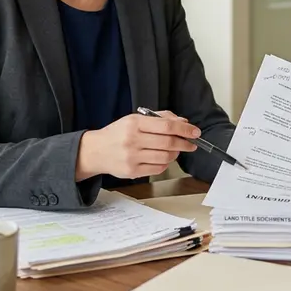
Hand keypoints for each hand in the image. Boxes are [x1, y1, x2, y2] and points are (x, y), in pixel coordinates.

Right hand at [76, 110, 198, 179]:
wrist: (95, 151)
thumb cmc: (118, 133)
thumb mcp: (135, 119)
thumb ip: (160, 118)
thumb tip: (183, 123)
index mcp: (134, 123)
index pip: (166, 126)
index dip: (184, 130)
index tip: (195, 132)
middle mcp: (133, 140)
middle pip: (168, 142)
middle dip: (184, 143)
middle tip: (191, 143)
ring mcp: (132, 157)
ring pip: (165, 157)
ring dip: (175, 154)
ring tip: (175, 150)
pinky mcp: (132, 171)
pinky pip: (158, 169)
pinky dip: (166, 164)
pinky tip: (163, 158)